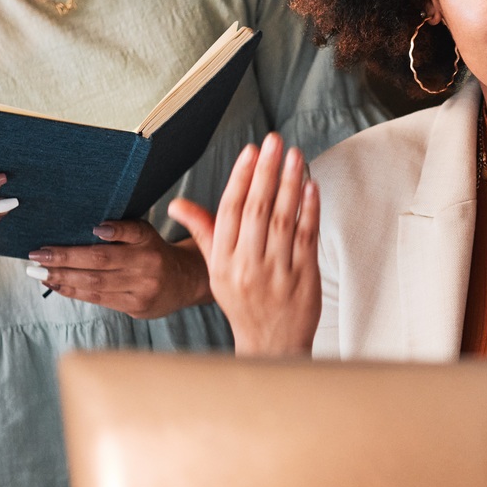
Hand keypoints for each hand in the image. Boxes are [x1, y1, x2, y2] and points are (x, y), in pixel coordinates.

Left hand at [25, 219, 209, 318]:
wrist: (183, 282)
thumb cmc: (153, 252)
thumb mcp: (144, 234)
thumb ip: (122, 230)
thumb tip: (85, 230)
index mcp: (149, 241)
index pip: (130, 232)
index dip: (113, 230)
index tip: (92, 228)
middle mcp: (147, 264)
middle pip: (101, 260)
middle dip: (64, 258)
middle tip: (37, 255)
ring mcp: (142, 288)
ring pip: (95, 283)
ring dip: (62, 277)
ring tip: (38, 272)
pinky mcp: (135, 306)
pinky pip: (98, 298)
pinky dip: (72, 290)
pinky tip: (55, 284)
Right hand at [167, 133, 321, 354]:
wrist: (271, 344)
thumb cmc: (242, 301)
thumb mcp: (216, 270)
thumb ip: (204, 232)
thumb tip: (176, 203)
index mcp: (222, 262)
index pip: (229, 211)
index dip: (240, 178)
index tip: (250, 150)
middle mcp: (246, 266)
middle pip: (256, 210)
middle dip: (265, 171)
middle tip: (274, 141)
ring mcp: (276, 272)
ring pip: (282, 220)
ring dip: (289, 183)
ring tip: (294, 155)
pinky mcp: (303, 278)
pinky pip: (306, 237)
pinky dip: (309, 209)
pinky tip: (311, 186)